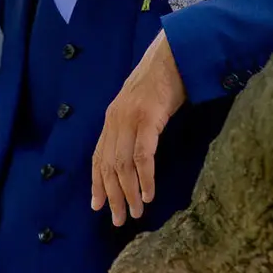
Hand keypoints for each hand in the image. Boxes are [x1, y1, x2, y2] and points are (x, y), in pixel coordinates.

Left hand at [90, 30, 187, 225]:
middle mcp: (115, 120)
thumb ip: (134, 125)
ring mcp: (130, 119)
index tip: (97, 205)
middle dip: (112, 196)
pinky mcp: (148, 118)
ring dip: (129, 192)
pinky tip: (148, 193)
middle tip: (118, 219)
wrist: (175, 52)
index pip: (98, 157)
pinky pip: (143, 155)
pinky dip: (144, 177)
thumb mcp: (142, 105)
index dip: (97, 183)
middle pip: (109, 166)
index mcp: (112, 118)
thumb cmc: (164, 79)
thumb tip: (135, 151)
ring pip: (124, 165)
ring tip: (136, 212)